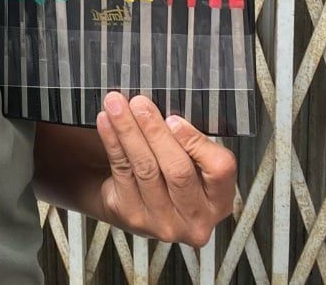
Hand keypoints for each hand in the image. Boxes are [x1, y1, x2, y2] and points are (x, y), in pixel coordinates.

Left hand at [95, 92, 236, 246]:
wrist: (135, 201)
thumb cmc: (170, 171)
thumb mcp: (191, 161)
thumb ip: (189, 142)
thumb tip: (165, 113)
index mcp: (218, 200)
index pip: (219, 170)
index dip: (195, 142)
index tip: (173, 118)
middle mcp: (194, 218)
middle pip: (177, 170)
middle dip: (155, 131)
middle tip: (140, 104)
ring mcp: (162, 221)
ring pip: (145, 168)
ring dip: (128, 130)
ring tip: (117, 105)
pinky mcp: (132, 214)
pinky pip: (122, 170)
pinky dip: (112, 141)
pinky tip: (106, 122)